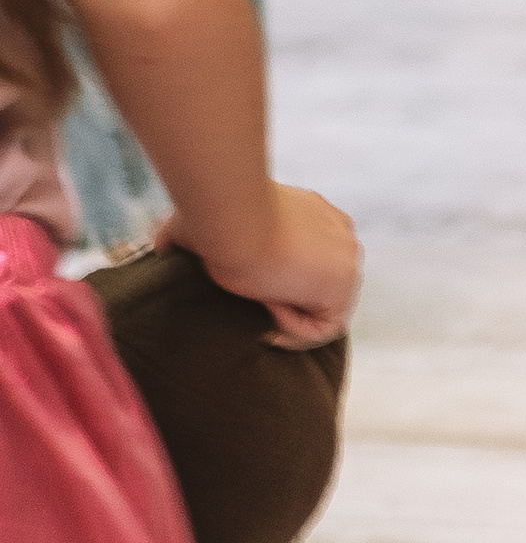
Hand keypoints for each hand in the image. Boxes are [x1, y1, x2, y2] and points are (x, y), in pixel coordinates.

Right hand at [161, 184, 361, 347]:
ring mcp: (346, 257)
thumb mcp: (201, 225)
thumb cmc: (212, 218)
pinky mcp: (344, 284)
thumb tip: (162, 246)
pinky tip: (270, 307)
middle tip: (253, 302)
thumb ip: (190, 237)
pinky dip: (295, 329)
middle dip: (286, 300)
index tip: (250, 290)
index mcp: (315, 213)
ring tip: (257, 299)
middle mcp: (339, 232)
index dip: (280, 283)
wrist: (232, 220)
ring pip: (322, 308)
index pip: (311, 259)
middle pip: (319, 284)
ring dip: (286, 312)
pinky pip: (326, 326)